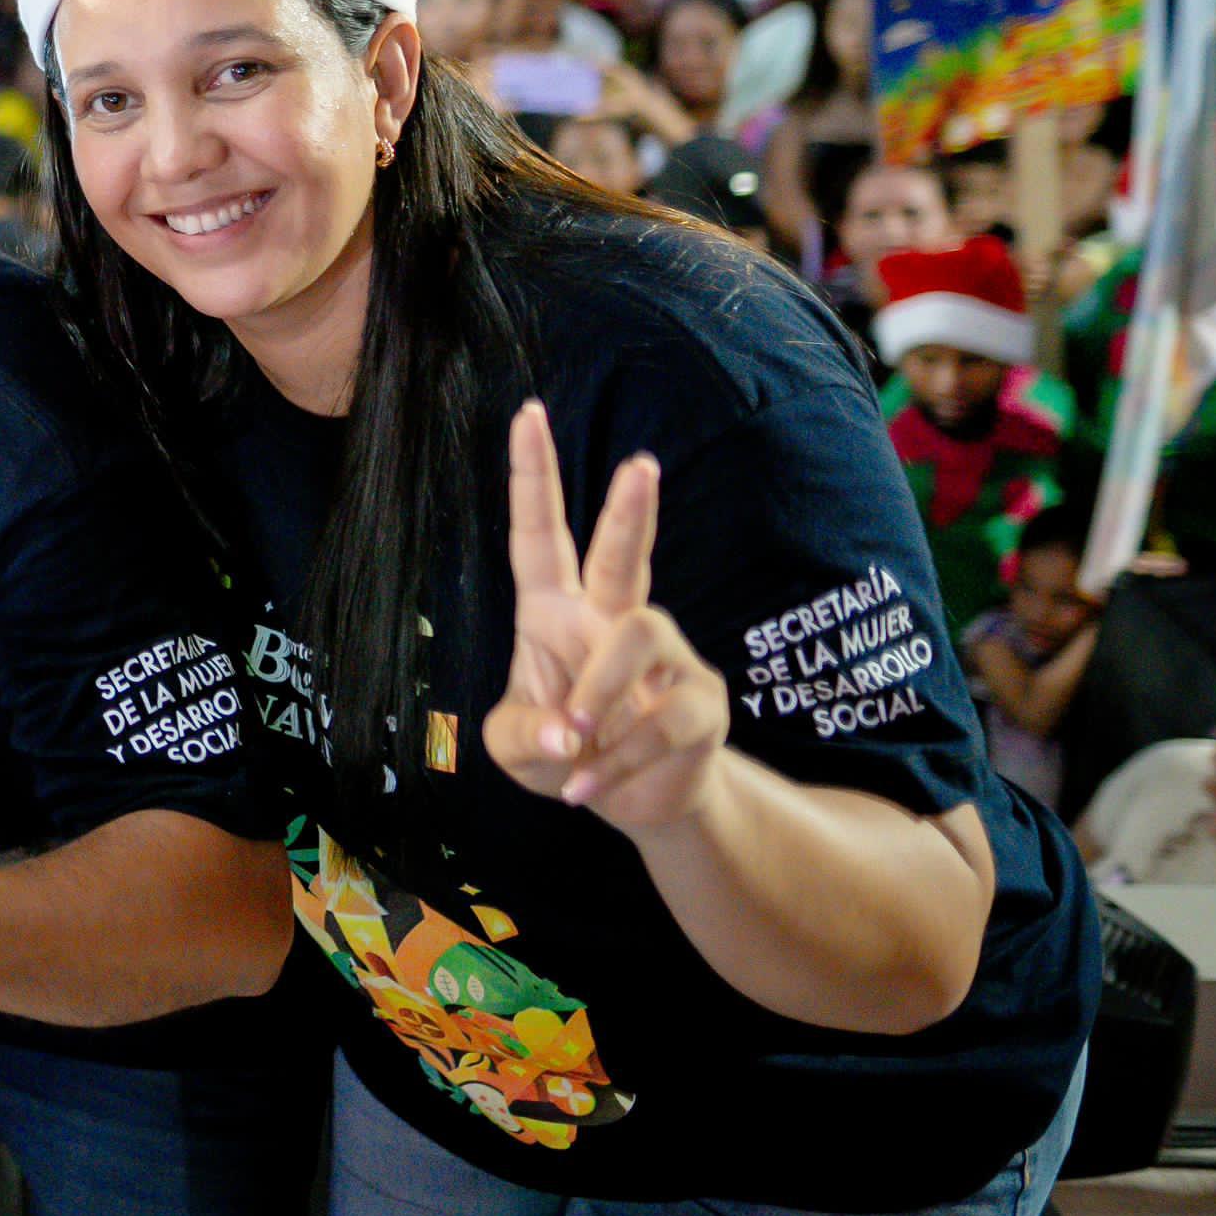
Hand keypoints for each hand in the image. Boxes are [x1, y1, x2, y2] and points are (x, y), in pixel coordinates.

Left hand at [478, 403, 729, 831]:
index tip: (527, 414)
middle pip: (623, 556)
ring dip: (599, 697)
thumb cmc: (562, 752)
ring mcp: (665, 657)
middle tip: (641, 464)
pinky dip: (616, 760)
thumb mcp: (515, 748)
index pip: (540, 536)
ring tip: (575, 745)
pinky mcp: (700, 702)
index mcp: (554, 612)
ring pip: (638, 640)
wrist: (629, 802)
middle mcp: (611, 619)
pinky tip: (590, 786)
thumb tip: (566, 734)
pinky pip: (663, 719)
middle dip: (631, 511)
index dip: (533, 478)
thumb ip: (523, 736)